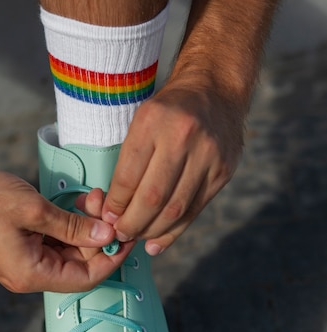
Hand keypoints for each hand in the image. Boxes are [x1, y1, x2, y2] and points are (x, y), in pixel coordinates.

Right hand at [0, 168, 131, 292]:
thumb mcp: (36, 211)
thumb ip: (75, 227)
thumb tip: (107, 236)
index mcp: (31, 274)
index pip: (86, 279)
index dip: (112, 260)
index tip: (128, 238)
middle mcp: (28, 274)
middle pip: (79, 264)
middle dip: (98, 235)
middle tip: (108, 207)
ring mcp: (24, 260)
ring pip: (69, 250)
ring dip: (84, 226)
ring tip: (92, 198)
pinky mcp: (20, 246)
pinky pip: (54, 241)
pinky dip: (69, 224)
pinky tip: (77, 204)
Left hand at [102, 81, 242, 254]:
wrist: (216, 91)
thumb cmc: (169, 110)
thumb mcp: (142, 120)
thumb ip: (129, 161)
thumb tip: (112, 209)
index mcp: (154, 120)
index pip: (129, 176)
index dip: (116, 204)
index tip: (107, 218)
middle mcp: (183, 137)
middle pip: (153, 197)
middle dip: (132, 224)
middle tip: (120, 234)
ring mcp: (208, 155)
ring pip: (175, 208)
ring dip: (152, 231)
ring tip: (137, 238)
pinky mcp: (223, 171)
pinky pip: (195, 209)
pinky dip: (175, 230)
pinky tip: (159, 241)